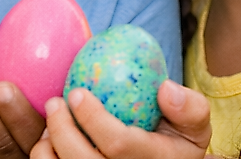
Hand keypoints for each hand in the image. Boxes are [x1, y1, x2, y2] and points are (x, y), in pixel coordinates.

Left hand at [30, 80, 210, 158]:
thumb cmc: (174, 143)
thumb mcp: (194, 128)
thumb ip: (190, 108)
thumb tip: (165, 89)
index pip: (118, 143)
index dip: (92, 117)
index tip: (77, 92)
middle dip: (61, 128)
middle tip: (55, 102)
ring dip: (48, 143)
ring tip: (53, 120)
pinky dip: (45, 155)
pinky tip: (51, 139)